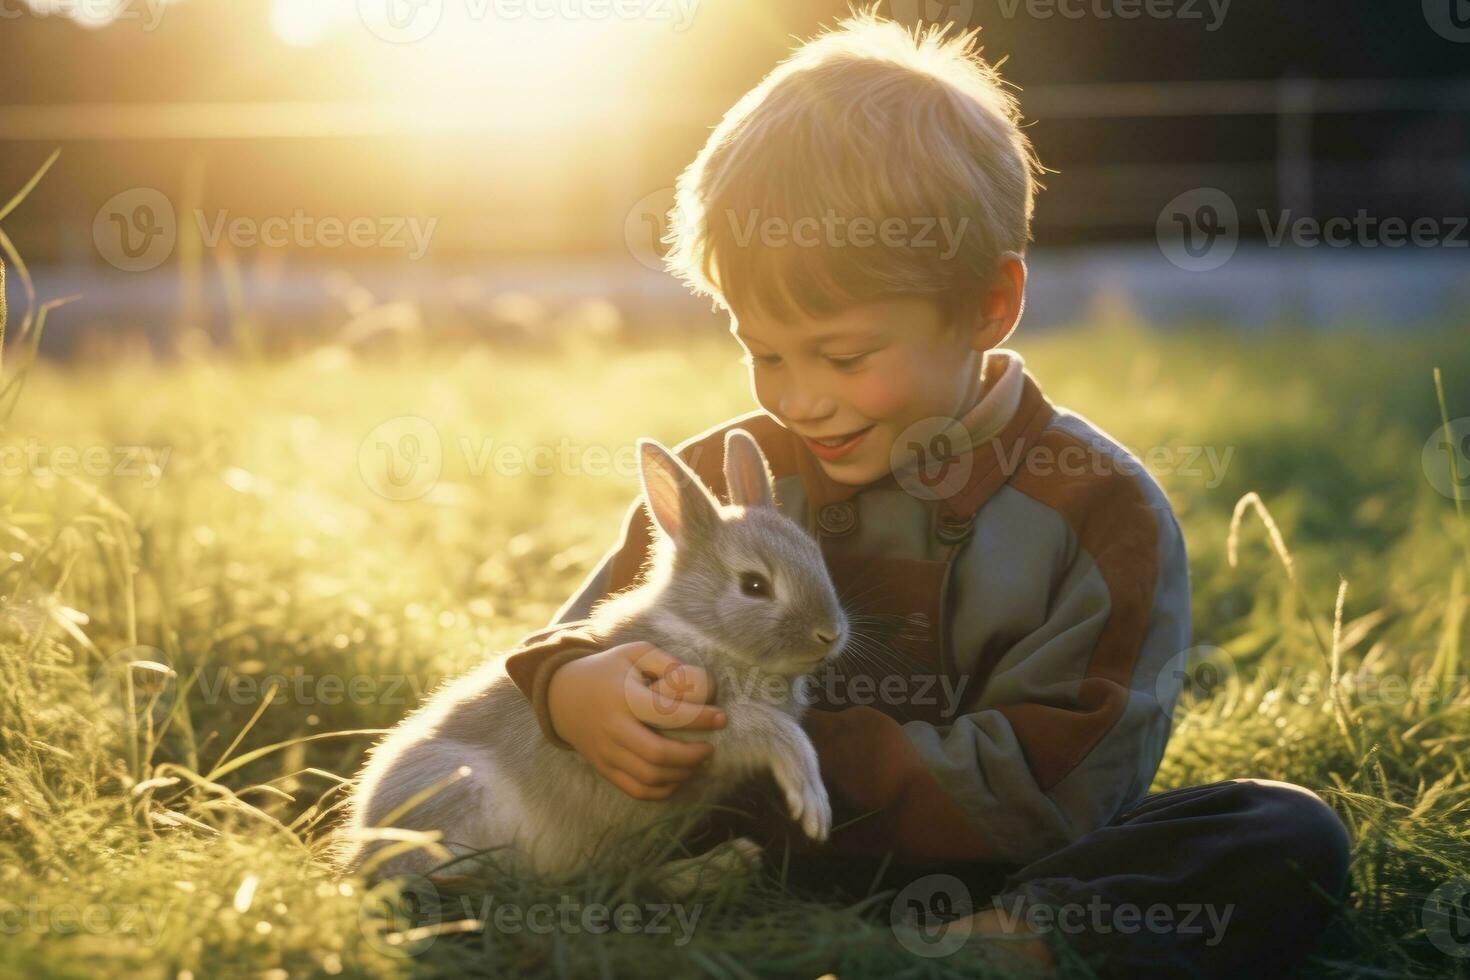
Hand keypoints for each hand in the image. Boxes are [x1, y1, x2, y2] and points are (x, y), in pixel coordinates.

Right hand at [547, 640, 726, 800]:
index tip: (721, 718)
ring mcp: (606, 752)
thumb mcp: (633, 653)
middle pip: (658, 754)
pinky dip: (662, 790)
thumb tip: (698, 683)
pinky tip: (677, 777)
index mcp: (623, 696)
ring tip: (697, 761)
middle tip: (710, 748)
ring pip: (649, 777)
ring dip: (681, 773)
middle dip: (692, 755)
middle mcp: (613, 727)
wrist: (561, 695)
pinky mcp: (603, 768)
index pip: (666, 713)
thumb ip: (665, 662)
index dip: (699, 718)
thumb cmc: (607, 671)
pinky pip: (636, 790)